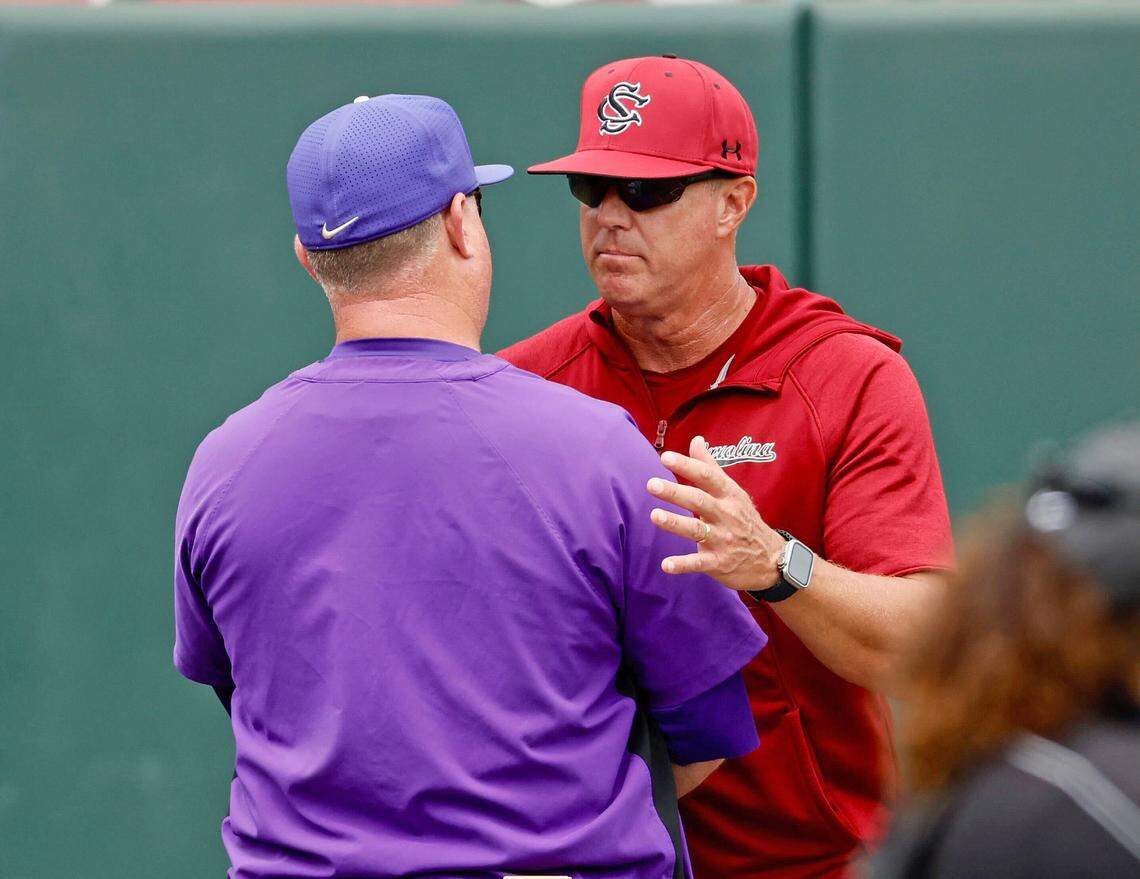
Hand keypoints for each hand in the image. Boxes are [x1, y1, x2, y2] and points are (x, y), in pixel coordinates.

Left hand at [647, 435, 785, 590]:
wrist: (771, 559)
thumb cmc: (744, 519)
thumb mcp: (732, 491)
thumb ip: (710, 467)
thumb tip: (696, 440)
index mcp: (728, 495)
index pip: (707, 476)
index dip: (686, 466)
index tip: (664, 457)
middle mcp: (726, 515)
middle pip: (699, 501)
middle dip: (675, 492)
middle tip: (651, 484)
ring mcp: (723, 540)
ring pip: (697, 530)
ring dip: (675, 523)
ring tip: (654, 516)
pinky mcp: (719, 563)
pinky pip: (699, 563)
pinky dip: (683, 564)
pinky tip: (665, 565)